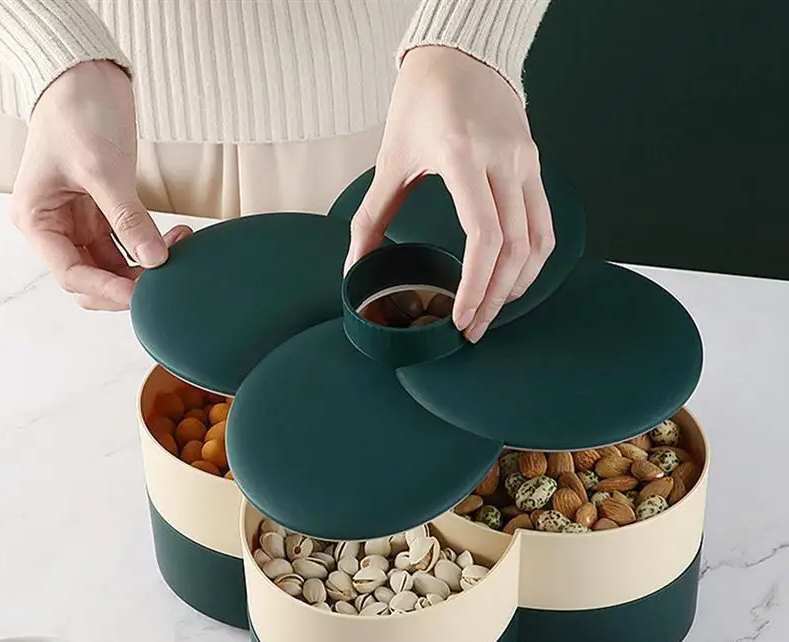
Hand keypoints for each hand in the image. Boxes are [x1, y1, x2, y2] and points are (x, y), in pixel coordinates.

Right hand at [10, 60, 190, 310]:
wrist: (86, 75)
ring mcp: (81, 222)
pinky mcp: (105, 213)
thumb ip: (128, 218)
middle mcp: (56, 227)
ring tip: (179, 248)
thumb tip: (156, 259)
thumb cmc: (77, 112)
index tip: (144, 296)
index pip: (71, 274)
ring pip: (114, 267)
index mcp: (38, 220)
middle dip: (129, 283)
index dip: (108, 290)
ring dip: (147, 266)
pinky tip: (177, 238)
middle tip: (166, 278)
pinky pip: (130, 244)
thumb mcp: (102, 169)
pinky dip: (152, 247)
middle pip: (93, 278)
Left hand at [346, 46, 554, 341]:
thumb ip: (371, 217)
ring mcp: (526, 161)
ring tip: (492, 310)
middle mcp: (502, 160)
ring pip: (537, 241)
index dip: (475, 285)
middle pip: (513, 249)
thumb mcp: (390, 158)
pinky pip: (545, 223)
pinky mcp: (536, 164)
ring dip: (517, 285)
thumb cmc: (422, 101)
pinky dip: (533, 259)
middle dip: (493, 299)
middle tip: (473, 328)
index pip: (483, 237)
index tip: (460, 318)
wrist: (460, 55)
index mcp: (462, 156)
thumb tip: (354, 268)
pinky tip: (513, 279)